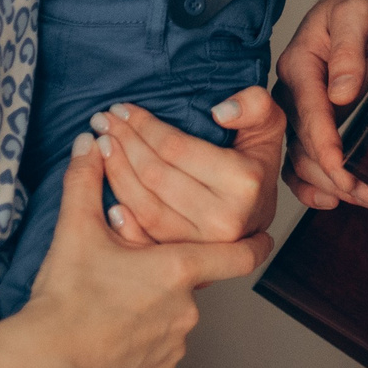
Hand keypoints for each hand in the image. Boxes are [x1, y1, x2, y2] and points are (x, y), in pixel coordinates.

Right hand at [20, 132, 267, 367]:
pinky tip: (111, 343)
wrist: (45, 365)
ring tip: (111, 312)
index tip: (264, 239)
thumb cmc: (66, 297)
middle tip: (125, 280)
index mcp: (178, 269)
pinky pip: (157, 358)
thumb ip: (85, 183)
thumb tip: (89, 144)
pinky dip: (140, 350)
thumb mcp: (76, 232)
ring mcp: (175, 348)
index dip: (254, 245)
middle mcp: (187, 310)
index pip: (239, 255)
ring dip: (151, 315)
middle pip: (187, 287)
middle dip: (163, 281)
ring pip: (171, 323)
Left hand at [88, 89, 283, 244]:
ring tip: (100, 146)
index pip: (176, 148)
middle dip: (123, 142)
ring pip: (144, 205)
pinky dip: (119, 214)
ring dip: (114, 172)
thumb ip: (255, 106)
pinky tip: (102, 191)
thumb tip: (221, 112)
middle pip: (155, 175)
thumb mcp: (267, 126)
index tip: (123, 109)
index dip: (144, 126)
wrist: (258, 217)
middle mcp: (223, 219)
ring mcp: (202, 246)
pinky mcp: (185, 261)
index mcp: (243, 183)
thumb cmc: (254, 166)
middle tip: (102, 121)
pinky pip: (142, 236)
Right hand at [275, 0, 367, 210]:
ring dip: (329, 184)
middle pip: (302, 142)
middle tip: (362, 193)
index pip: (308, 110)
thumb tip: (341, 92)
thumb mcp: (357, 14)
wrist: (361, 2)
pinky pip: (305, 156)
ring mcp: (302, 106)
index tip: (341, 167)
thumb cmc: (357, 4)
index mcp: (298, 63)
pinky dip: (314, 182)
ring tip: (364, 199)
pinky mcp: (315, 118)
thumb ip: (347, 52)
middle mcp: (293, 89)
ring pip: (302, 156)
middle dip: (331, 173)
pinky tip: (333, 199)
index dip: (323, 142)